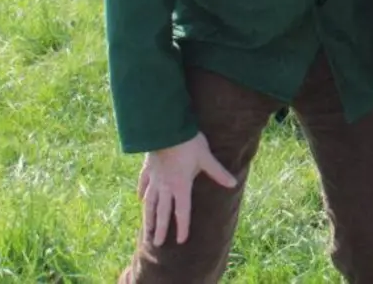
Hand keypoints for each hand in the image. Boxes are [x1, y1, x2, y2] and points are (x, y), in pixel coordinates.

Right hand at [136, 131, 238, 245]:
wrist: (165, 127)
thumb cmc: (188, 142)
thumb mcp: (206, 157)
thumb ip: (218, 172)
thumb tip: (233, 183)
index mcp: (180, 185)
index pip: (182, 211)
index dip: (182, 227)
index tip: (181, 241)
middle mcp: (165, 186)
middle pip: (162, 212)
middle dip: (161, 229)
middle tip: (157, 244)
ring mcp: (154, 178)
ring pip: (149, 202)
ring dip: (148, 217)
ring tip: (146, 231)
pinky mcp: (147, 168)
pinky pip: (143, 184)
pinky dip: (141, 192)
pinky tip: (139, 199)